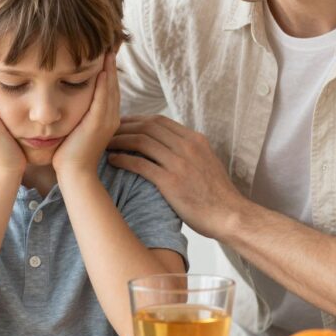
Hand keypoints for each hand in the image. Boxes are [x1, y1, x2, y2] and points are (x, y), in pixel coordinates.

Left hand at [52, 53, 119, 179]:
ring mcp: (107, 121)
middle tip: (109, 47)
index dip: (109, 72)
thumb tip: (69, 101)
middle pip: (113, 86)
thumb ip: (79, 115)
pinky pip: (103, 99)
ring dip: (109, 69)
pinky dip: (104, 84)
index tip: (104, 55)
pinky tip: (102, 69)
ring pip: (111, 89)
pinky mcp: (98, 123)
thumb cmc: (70, 154)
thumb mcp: (77, 129)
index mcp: (107, 119)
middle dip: (111, 66)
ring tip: (107, 51)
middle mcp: (111, 118)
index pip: (110, 90)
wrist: (74, 174)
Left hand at [106, 114, 245, 239]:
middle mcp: (187, 147)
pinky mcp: (171, 182)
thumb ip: (189, 151)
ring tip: (105, 144)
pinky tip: (113, 161)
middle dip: (124, 126)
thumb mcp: (207, 162)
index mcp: (195, 140)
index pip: (159, 121)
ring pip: (141, 142)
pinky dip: (123, 159)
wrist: (229, 215)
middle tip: (107, 131)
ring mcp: (179, 163)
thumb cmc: (217, 194)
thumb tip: (170, 146)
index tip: (123, 124)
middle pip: (147, 126)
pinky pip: (140, 164)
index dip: (137, 120)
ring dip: (120, 140)